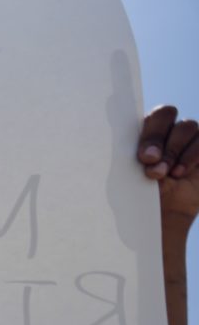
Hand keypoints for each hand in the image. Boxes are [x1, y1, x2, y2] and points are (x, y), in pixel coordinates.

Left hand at [137, 106, 198, 226]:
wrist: (165, 212)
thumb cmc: (141, 192)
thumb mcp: (134, 180)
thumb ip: (135, 163)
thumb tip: (143, 157)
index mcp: (143, 129)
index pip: (143, 113)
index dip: (145, 129)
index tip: (142, 156)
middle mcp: (167, 128)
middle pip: (165, 112)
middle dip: (156, 137)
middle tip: (149, 160)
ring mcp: (188, 136)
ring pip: (186, 127)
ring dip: (173, 150)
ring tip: (165, 173)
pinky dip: (190, 157)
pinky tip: (179, 173)